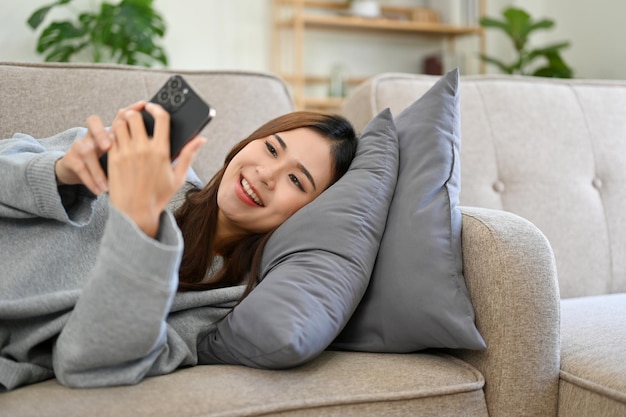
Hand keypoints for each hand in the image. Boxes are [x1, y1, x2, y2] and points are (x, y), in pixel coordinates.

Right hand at [54, 101, 145, 194]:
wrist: (83, 174)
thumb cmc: (114, 165)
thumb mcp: (126, 154)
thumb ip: (146, 147)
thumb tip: (176, 148)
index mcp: (113, 133)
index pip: (120, 116)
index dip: (129, 109)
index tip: (141, 106)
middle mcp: (96, 135)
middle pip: (95, 123)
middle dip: (102, 132)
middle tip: (109, 146)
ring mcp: (82, 146)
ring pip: (86, 148)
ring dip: (96, 167)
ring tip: (107, 183)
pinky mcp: (73, 160)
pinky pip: (79, 168)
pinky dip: (90, 180)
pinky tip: (101, 190)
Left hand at [107, 102, 204, 237]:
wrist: (135, 212)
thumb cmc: (158, 196)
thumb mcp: (178, 177)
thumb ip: (188, 155)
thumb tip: (201, 139)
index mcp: (161, 152)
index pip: (161, 118)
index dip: (157, 108)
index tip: (153, 107)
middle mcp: (142, 149)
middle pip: (136, 116)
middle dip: (137, 113)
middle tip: (138, 116)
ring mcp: (126, 153)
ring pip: (120, 123)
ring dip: (123, 121)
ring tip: (127, 125)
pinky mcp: (113, 159)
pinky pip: (111, 137)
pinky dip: (114, 134)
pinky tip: (119, 138)